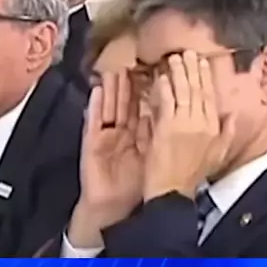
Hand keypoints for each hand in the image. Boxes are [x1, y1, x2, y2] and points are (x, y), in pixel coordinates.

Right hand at [68, 70, 150, 246]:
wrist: (111, 208)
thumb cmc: (132, 184)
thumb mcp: (152, 157)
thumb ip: (161, 134)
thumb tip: (175, 112)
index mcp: (137, 133)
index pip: (145, 105)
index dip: (152, 87)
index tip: (159, 67)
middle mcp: (120, 131)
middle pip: (126, 101)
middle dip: (131, 81)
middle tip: (137, 58)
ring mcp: (104, 136)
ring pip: (109, 106)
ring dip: (111, 87)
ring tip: (114, 67)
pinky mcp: (91, 144)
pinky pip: (93, 122)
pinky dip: (94, 107)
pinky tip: (96, 91)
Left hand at [143, 51, 235, 201]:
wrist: (173, 192)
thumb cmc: (192, 175)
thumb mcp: (218, 154)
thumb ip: (228, 132)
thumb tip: (236, 113)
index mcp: (214, 128)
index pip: (210, 95)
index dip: (205, 77)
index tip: (201, 61)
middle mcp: (202, 123)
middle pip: (198, 89)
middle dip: (193, 68)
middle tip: (187, 52)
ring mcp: (185, 124)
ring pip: (183, 92)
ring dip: (179, 73)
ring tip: (174, 58)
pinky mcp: (167, 128)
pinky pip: (167, 103)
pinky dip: (165, 89)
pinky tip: (162, 78)